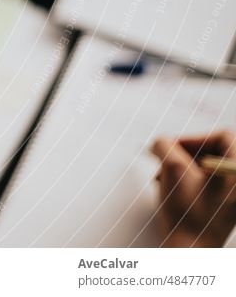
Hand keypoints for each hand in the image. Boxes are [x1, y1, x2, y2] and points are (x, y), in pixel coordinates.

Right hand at [150, 130, 235, 246]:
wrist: (190, 250)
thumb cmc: (187, 214)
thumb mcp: (172, 169)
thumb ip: (163, 145)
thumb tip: (160, 143)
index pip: (221, 137)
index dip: (193, 138)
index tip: (172, 148)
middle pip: (213, 152)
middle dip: (183, 154)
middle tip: (165, 162)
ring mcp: (233, 198)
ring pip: (206, 168)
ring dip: (181, 168)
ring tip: (163, 178)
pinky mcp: (224, 209)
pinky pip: (205, 184)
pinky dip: (186, 181)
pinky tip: (170, 190)